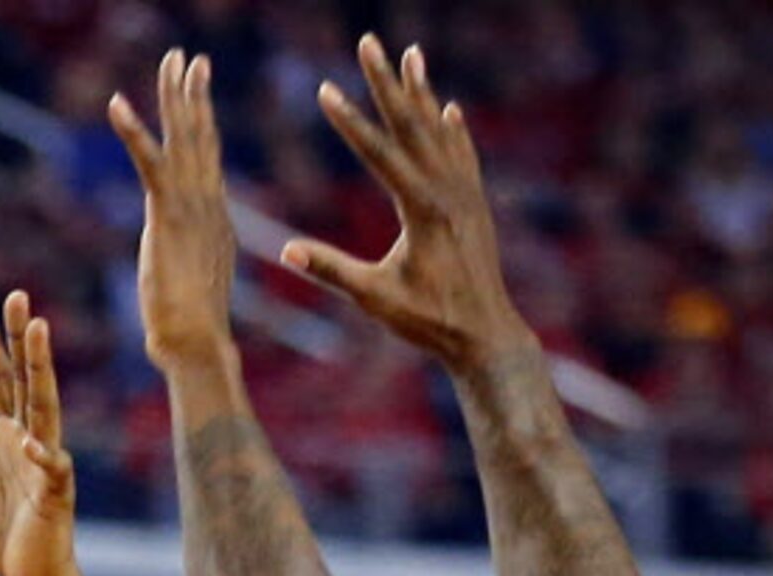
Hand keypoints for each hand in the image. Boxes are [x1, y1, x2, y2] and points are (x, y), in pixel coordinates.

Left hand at [0, 291, 77, 575]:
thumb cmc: (0, 536)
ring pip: (46, 409)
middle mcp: (31, 441)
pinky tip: (30, 440)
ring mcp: (46, 465)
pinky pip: (52, 469)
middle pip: (26, 380)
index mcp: (8, 436)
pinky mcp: (55, 498)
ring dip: (41, 370)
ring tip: (38, 331)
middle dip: (22, 339)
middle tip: (18, 296)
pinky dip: (43, 456)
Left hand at [109, 51, 237, 375]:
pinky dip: (133, 131)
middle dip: (194, 95)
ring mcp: (192, 207)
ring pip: (183, 138)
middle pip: (202, 137)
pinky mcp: (166, 216)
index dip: (203, 122)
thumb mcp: (190, 287)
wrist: (198, 344)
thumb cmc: (190, 332)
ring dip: (174, 96)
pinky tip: (117, 104)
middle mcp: (209, 204)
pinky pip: (148, 163)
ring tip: (171, 59)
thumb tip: (180, 275)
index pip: (208, 159)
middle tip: (188, 59)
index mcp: (214, 218)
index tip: (199, 91)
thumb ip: (186, 268)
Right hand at [285, 37, 529, 372]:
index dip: (350, 120)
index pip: (378, 152)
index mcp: (421, 209)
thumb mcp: (374, 297)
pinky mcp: (475, 205)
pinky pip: (462, 154)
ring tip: (411, 54)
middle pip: (411, 124)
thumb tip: (286, 252)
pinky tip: (448, 108)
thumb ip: (332, 269)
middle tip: (369, 42)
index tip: (325, 89)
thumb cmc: (427, 321)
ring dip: (421, 92)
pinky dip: (452, 128)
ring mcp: (465, 195)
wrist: (485, 335)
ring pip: (439, 131)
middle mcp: (448, 191)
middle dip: (386, 81)